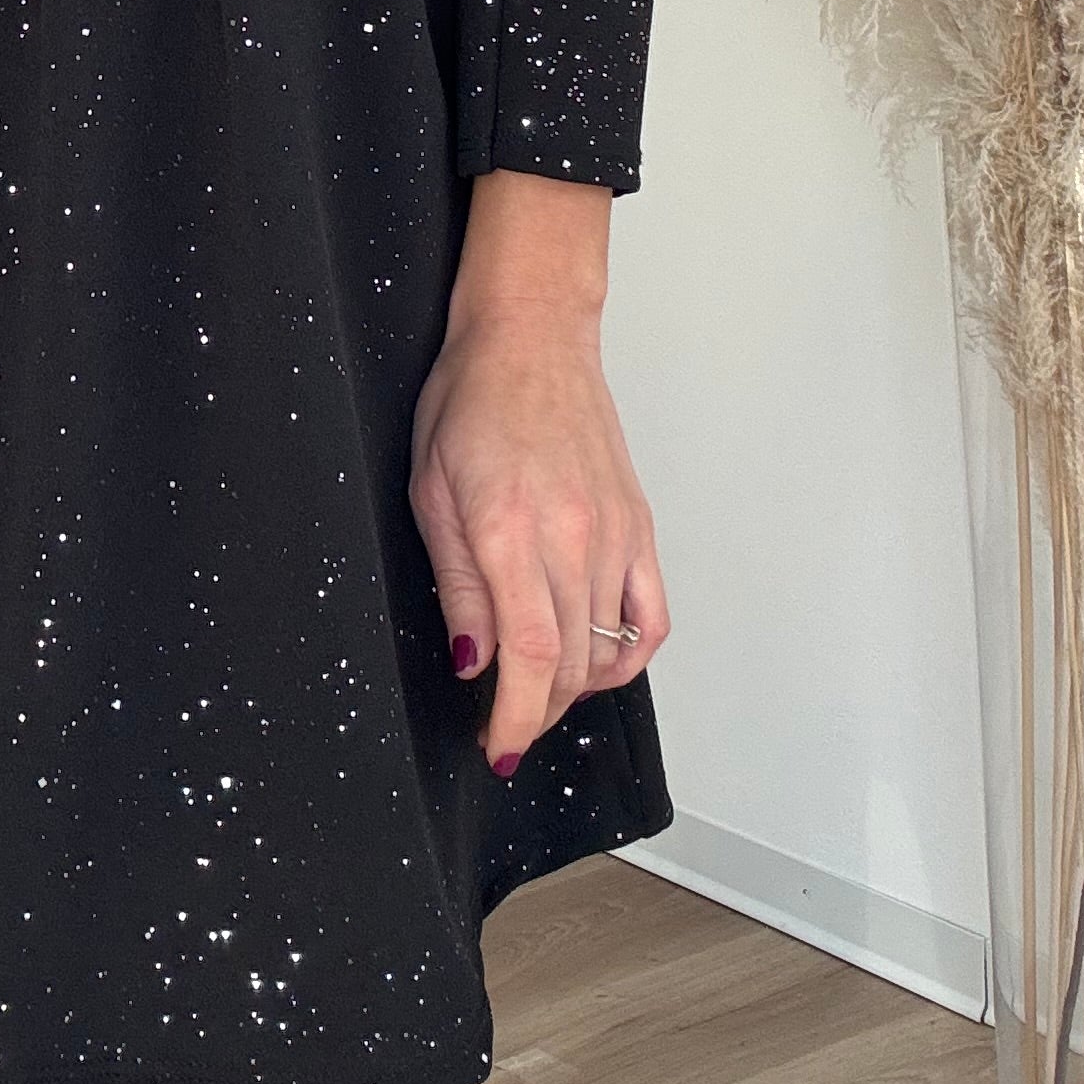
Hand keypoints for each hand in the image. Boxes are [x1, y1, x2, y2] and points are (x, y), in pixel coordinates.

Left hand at [407, 169, 667, 775]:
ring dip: (572, 689)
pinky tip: (598, 665)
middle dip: (535, 712)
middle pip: (569, 665)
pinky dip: (630, 656)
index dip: (516, 718)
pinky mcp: (638, 525)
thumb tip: (472, 660)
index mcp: (510, 530)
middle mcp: (571, 537)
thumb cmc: (471, 398)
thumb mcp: (431, 491)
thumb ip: (456, 584)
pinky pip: (652, 616)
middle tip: (504, 725)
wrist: (529, 336)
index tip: (499, 747)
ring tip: (537, 695)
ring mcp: (614, 533)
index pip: (528, 656)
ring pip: (607, 650)